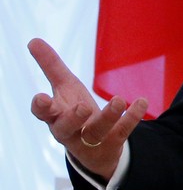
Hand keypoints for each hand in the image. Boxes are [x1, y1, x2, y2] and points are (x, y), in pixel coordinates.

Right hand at [28, 38, 147, 180]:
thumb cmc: (73, 111)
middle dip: (73, 118)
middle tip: (83, 107)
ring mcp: (91, 140)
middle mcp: (69, 131)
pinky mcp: (111, 144)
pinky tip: (141, 102)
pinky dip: (131, 117)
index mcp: (55, 116)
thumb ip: (51, 66)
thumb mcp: (65, 87)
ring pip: (97, 131)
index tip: (41, 97)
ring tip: (117, 100)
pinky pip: (122, 132)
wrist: (94, 149)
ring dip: (108, 116)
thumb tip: (33, 40)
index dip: (40, 107)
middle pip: (66, 128)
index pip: (42, 114)